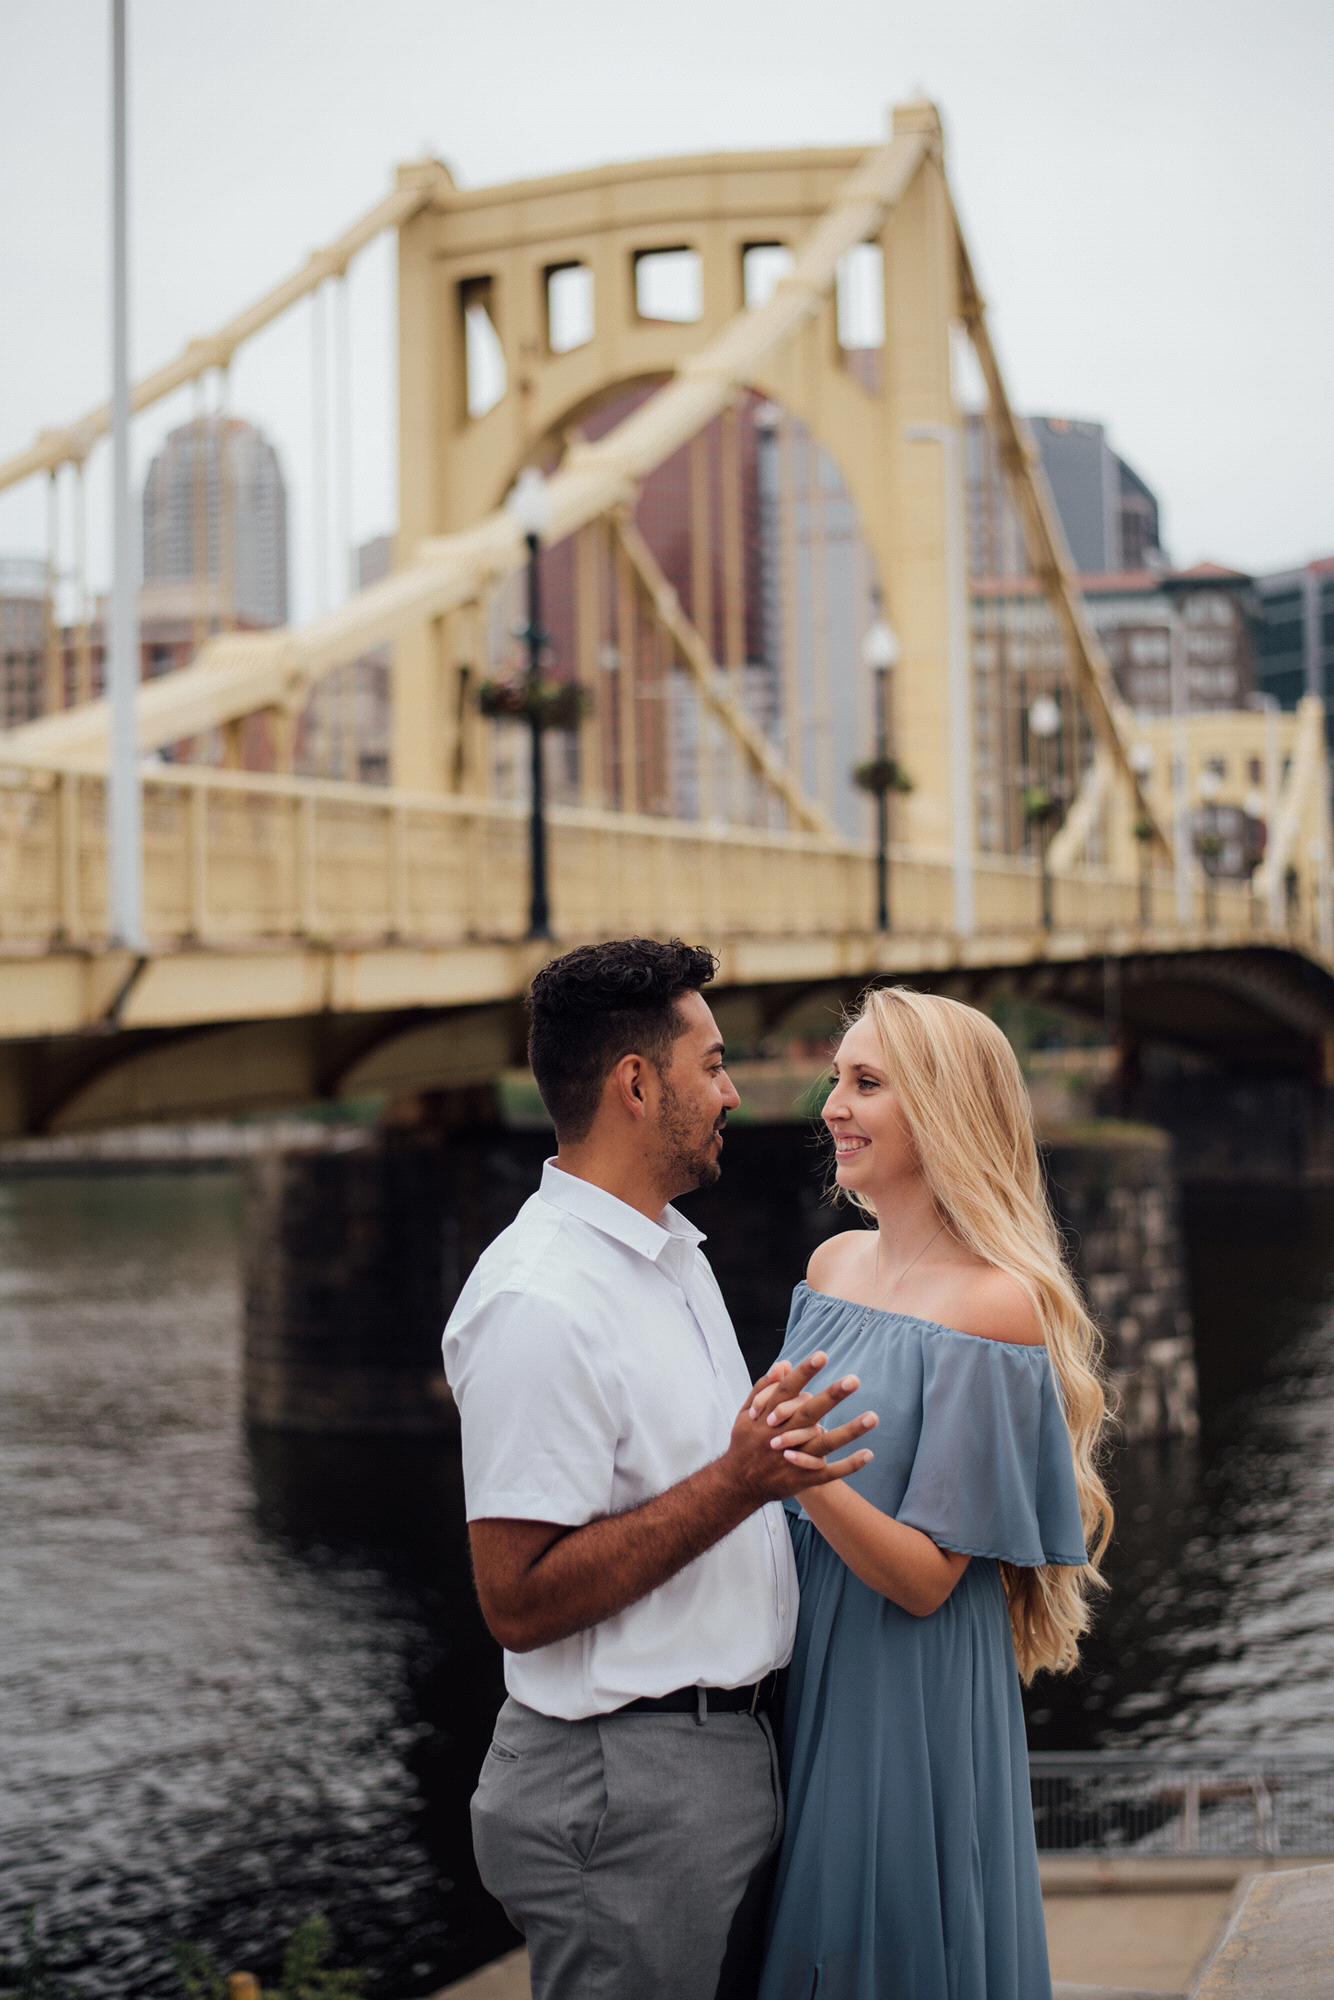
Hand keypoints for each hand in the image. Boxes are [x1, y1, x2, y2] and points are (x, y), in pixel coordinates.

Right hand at [722, 1351, 877, 1502]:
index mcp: (767, 1418)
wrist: (738, 1485)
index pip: (788, 1391)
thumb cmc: (745, 1443)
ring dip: (849, 1431)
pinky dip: (849, 1465)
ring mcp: (794, 1459)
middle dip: (831, 1397)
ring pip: (824, 1444)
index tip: (822, 1355)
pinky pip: (830, 1473)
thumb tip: (784, 1364)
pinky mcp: (803, 1479)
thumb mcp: (745, 1414)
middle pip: (809, 1413)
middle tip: (854, 1380)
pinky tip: (869, 1453)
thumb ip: (764, 1388)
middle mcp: (781, 1436)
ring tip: (873, 1416)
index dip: (804, 1373)